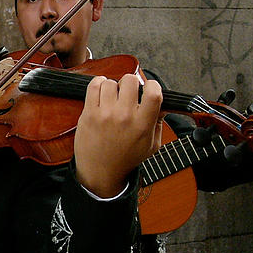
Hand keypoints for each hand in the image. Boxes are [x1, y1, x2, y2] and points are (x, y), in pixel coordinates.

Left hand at [74, 73, 162, 196]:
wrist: (100, 172)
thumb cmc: (125, 159)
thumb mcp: (151, 145)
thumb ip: (158, 123)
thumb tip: (164, 106)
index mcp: (142, 124)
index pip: (153, 92)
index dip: (152, 85)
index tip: (148, 87)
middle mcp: (124, 117)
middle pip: (130, 81)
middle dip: (130, 83)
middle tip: (127, 92)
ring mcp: (105, 115)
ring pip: (110, 82)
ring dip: (113, 86)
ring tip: (113, 95)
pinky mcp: (89, 114)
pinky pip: (93, 87)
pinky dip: (98, 83)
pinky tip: (101, 90)